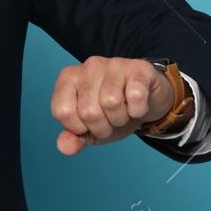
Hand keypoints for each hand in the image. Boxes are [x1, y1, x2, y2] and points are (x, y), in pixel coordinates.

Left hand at [49, 56, 178, 155]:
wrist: (148, 101)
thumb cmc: (113, 113)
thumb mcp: (91, 131)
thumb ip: (74, 139)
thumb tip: (64, 147)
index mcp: (68, 79)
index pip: (62, 112)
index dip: (79, 128)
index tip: (90, 124)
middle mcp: (88, 67)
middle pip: (88, 112)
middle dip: (103, 127)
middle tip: (110, 119)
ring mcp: (114, 64)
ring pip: (111, 103)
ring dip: (121, 119)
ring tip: (123, 111)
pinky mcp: (138, 67)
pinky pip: (135, 96)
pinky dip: (138, 110)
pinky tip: (137, 104)